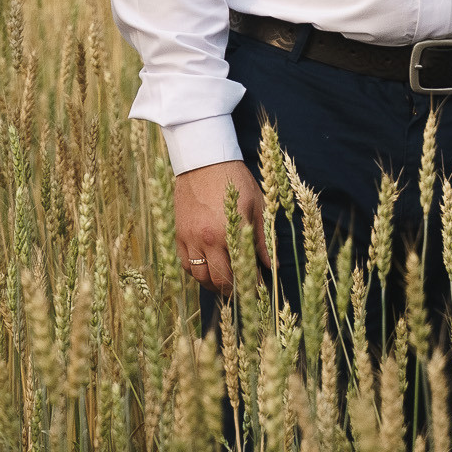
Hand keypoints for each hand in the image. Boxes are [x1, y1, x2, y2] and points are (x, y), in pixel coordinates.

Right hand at [173, 159, 268, 293]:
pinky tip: (207, 270)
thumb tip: (272, 265)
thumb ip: (263, 238)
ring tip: (225, 283)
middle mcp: (208, 239)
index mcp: (230, 231)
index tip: (260, 289)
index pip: (242, 270)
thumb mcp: (256, 205)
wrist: (203, 160)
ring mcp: (190, 238)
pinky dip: (196, 272)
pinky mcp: (178, 235)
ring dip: (213, 284)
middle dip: (233, 289)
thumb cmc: (234, 180)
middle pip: (219, 279)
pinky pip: (185, 264)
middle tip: (243, 291)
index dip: (252, 283)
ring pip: (200, 276)